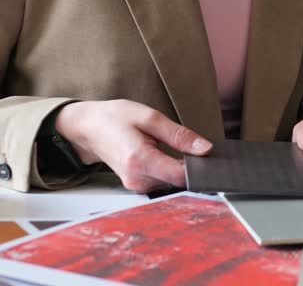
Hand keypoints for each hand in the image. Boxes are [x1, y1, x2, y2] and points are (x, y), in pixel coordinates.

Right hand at [54, 100, 212, 192]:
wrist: (89, 128)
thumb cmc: (115, 118)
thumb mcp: (150, 117)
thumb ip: (179, 135)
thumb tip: (205, 149)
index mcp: (139, 160)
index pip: (180, 175)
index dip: (201, 168)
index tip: (213, 158)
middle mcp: (136, 178)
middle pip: (178, 181)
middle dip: (194, 167)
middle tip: (203, 151)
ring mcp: (135, 185)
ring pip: (172, 183)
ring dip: (183, 169)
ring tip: (185, 150)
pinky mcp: (137, 186)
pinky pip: (163, 182)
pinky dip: (172, 171)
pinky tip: (174, 158)